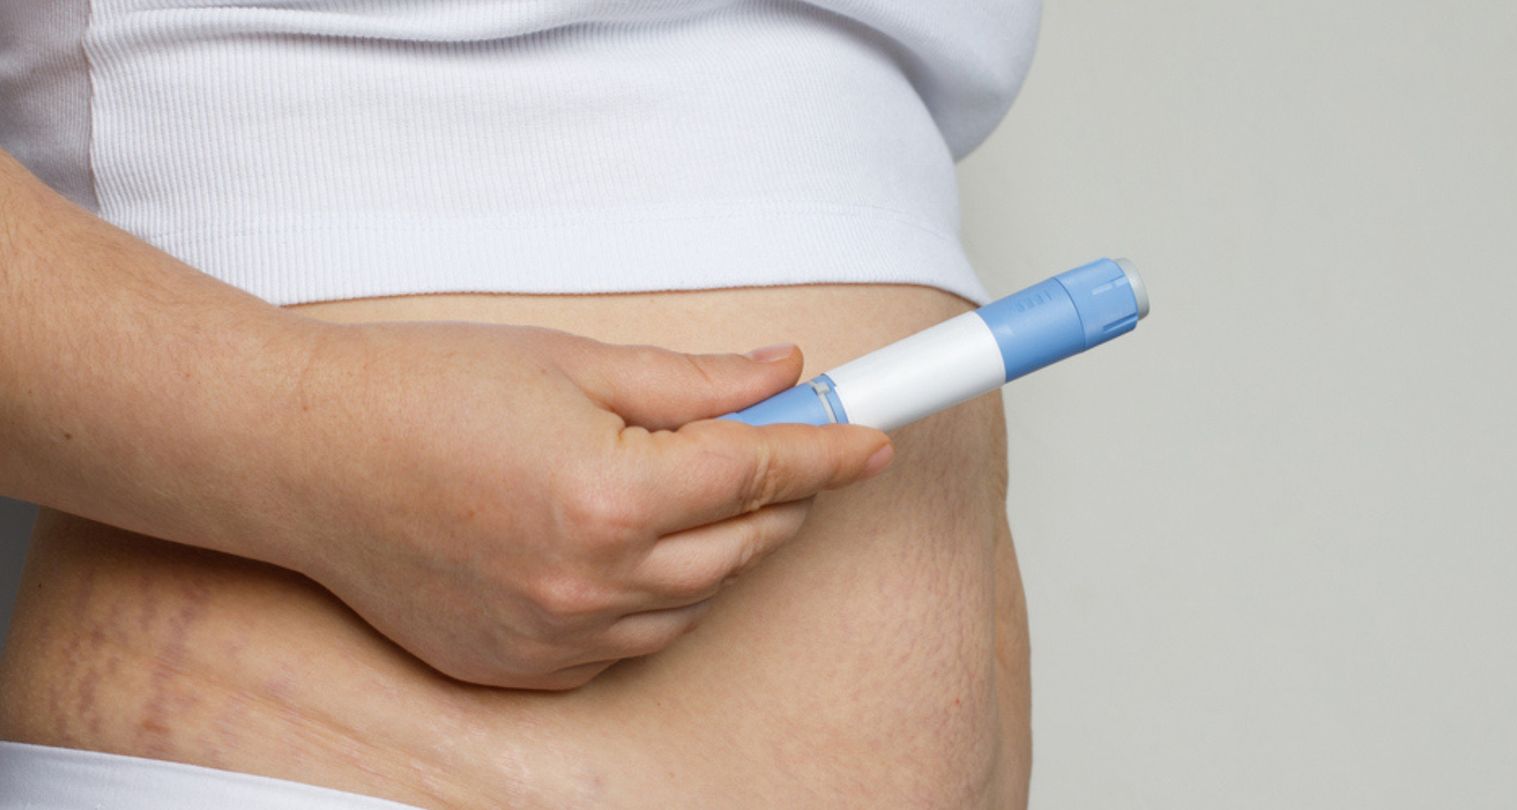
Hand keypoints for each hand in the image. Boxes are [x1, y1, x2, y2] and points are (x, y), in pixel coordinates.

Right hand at [264, 322, 890, 688]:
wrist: (298, 458)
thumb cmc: (420, 392)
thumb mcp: (572, 360)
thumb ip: (695, 381)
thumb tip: (785, 371)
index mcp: (610, 495)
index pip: (765, 477)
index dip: (831, 452)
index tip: (875, 438)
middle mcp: (591, 583)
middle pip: (745, 547)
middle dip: (779, 495)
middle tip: (779, 446)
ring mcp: (556, 639)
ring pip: (695, 602)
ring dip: (715, 546)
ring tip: (673, 485)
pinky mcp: (525, 670)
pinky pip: (632, 643)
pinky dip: (654, 597)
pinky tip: (623, 543)